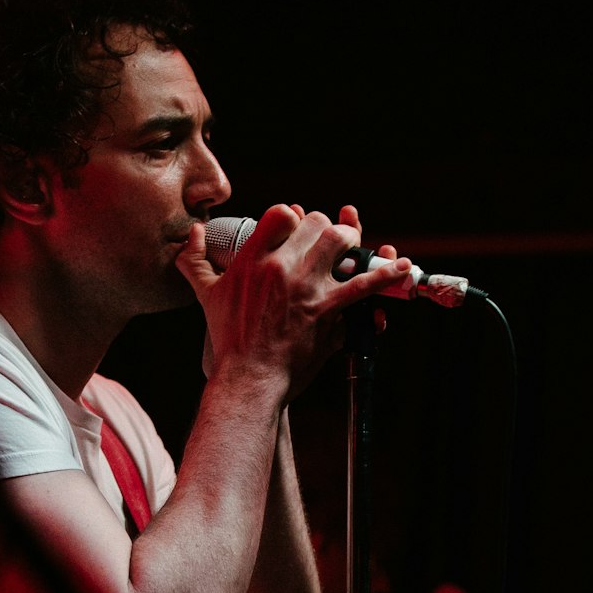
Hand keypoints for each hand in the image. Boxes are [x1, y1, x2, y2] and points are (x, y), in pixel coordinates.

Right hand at [177, 202, 412, 397]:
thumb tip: (192, 232)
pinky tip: (401, 266)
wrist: (247, 379)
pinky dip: (386, 275)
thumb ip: (194, 260)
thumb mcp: (206, 295)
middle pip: (316, 224)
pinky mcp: (327, 310)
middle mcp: (281, 267)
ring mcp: (307, 288)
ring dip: (351, 243)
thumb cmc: (227, 340)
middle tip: (326, 245)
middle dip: (325, 230)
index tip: (294, 230)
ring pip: (340, 243)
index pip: (283, 213)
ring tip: (354, 249)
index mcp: (253, 259)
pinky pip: (364, 285)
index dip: (294, 217)